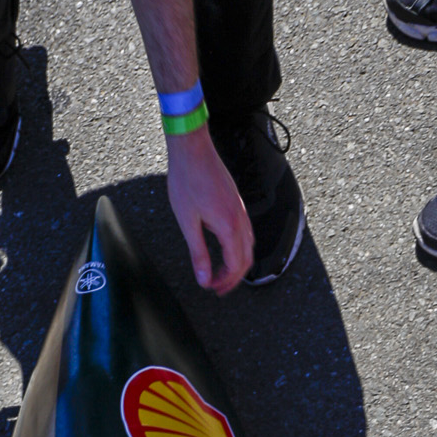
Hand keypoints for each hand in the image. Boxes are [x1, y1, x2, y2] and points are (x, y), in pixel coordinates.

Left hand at [165, 129, 251, 294]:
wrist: (192, 148)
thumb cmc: (187, 179)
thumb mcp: (188, 222)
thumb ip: (198, 253)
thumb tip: (204, 279)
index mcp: (228, 226)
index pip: (235, 265)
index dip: (225, 281)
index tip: (212, 288)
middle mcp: (239, 218)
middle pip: (246, 258)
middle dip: (234, 277)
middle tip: (219, 286)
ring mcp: (240, 209)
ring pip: (249, 244)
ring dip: (238, 262)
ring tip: (222, 271)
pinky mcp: (236, 202)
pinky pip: (245, 230)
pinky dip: (239, 246)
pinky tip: (226, 247)